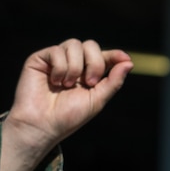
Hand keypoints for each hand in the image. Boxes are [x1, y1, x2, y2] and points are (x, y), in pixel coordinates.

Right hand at [0, 38, 132, 170]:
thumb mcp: (97, 100)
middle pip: (90, 45)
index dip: (115, 55)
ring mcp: (56, 60)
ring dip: (75, 67)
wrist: (42, 125)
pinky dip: (60, 68)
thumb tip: (129, 62)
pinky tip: (55, 82)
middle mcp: (73, 64)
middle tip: (90, 83)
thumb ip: (113, 81)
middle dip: (94, 63)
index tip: (125, 59)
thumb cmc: (69, 117)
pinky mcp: (40, 59)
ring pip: (74, 44)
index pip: (103, 56)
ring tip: (67, 86)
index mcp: (87, 73)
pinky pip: (57, 50)